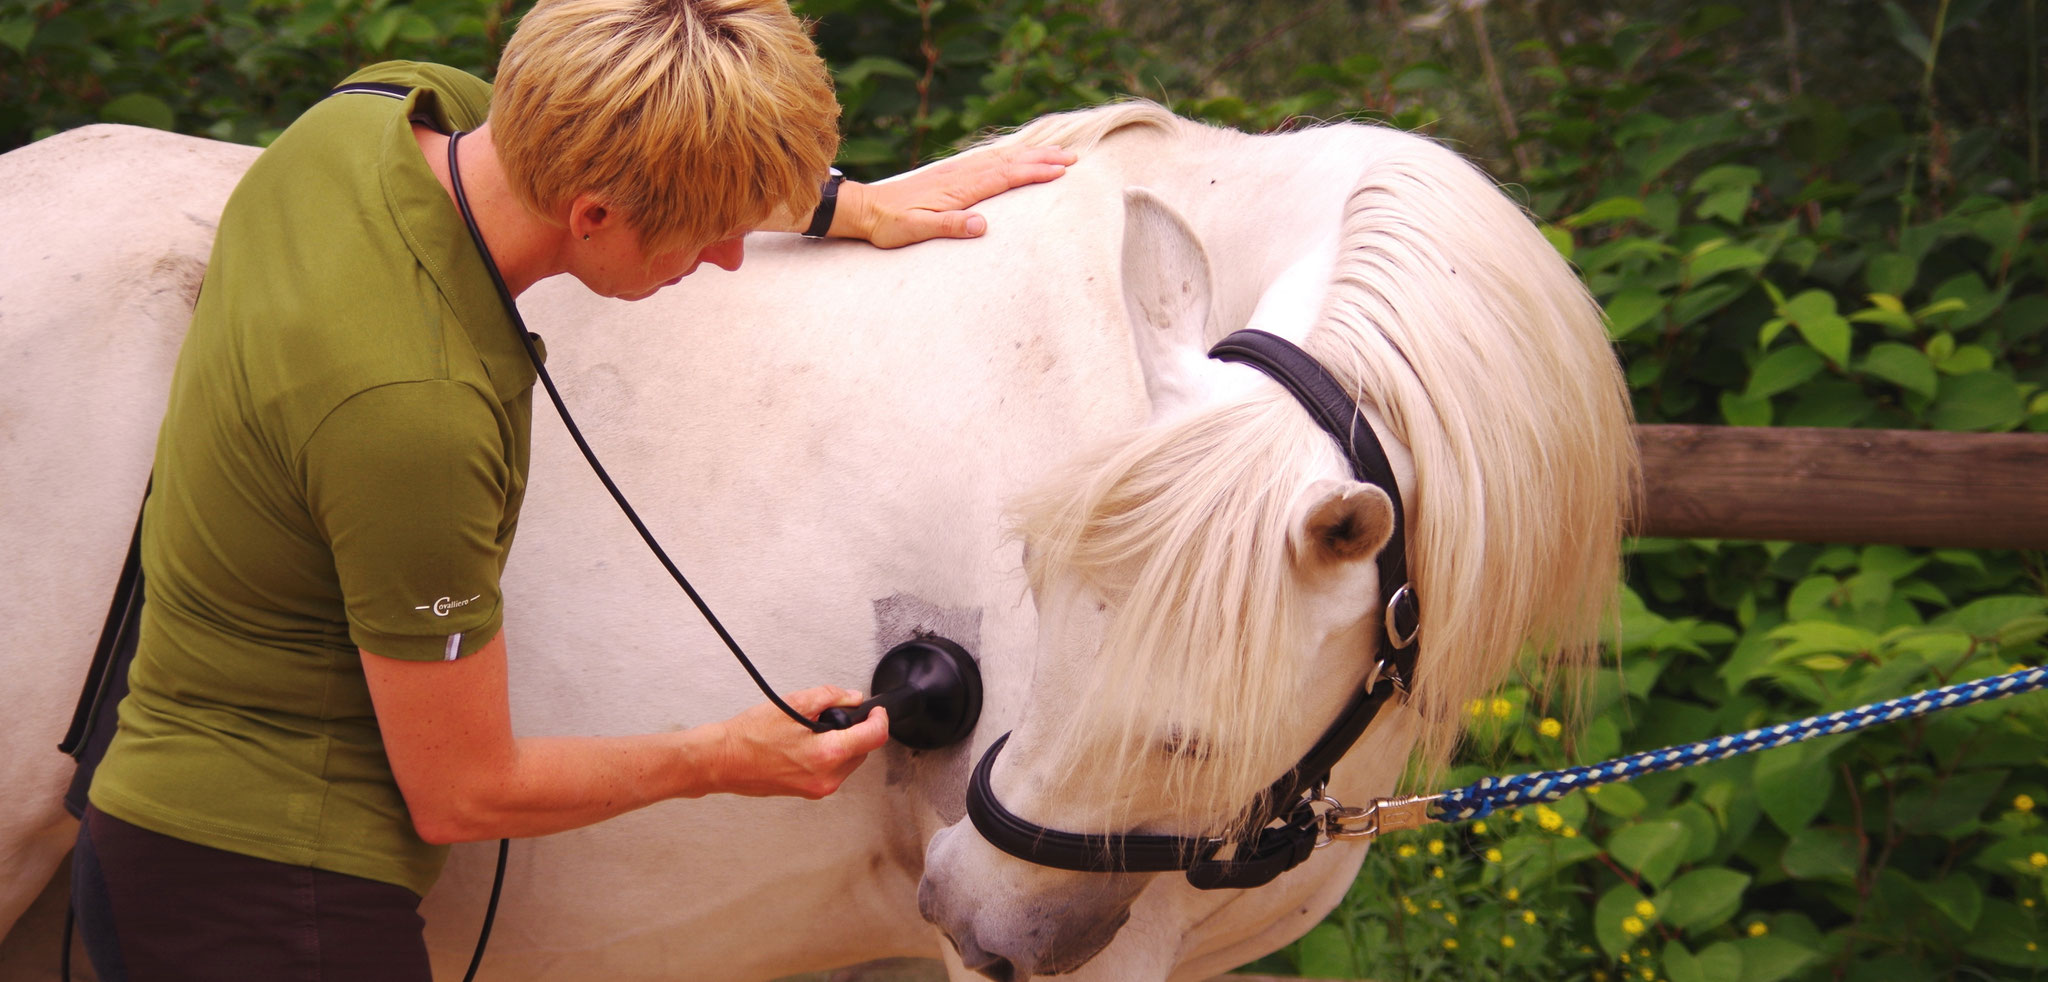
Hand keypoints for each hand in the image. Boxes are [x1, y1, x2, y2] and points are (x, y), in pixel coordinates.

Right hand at [712, 686, 889, 798]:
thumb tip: (852, 698)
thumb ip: (830, 696)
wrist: (723, 761)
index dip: (880, 719)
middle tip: (834, 716)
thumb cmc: (750, 736)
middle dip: (856, 731)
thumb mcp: (793, 703)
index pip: (874, 736)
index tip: (876, 710)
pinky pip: (832, 771)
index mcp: (828, 753)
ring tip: (813, 731)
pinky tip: (805, 744)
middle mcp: (827, 776)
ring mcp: (818, 788)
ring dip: (842, 744)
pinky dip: (828, 756)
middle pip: (863, 750)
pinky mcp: (808, 792)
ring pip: (848, 762)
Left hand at [836, 144, 1077, 248]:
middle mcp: (959, 175)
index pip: (1004, 176)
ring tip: (1054, 153)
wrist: (864, 209)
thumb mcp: (915, 230)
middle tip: (1071, 158)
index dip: (1033, 172)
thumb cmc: (889, 225)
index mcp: (958, 189)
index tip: (1060, 170)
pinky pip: (985, 160)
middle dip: (1040, 159)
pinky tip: (1015, 155)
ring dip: (1028, 155)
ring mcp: (954, 173)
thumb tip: (982, 225)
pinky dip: (1006, 155)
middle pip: (1008, 162)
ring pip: (999, 158)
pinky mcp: (948, 175)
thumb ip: (949, 226)